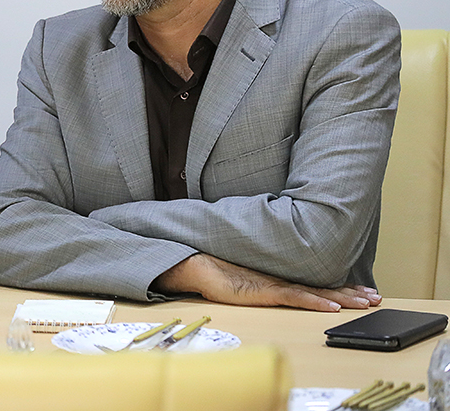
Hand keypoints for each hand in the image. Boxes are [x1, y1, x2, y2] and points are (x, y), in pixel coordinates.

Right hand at [152, 254, 381, 311]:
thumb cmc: (217, 271)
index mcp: (279, 276)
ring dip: (342, 298)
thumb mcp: (247, 278)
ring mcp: (274, 284)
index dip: (342, 287)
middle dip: (351, 293)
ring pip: (315, 292)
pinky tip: (332, 307)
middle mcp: (282, 279)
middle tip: (375, 297)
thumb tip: (279, 285)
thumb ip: (265, 281)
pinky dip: (315, 302)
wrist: (196, 264)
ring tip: (365, 302)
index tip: (364, 290)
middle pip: (323, 286)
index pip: (316, 282)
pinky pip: (295, 298)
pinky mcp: (264, 291)